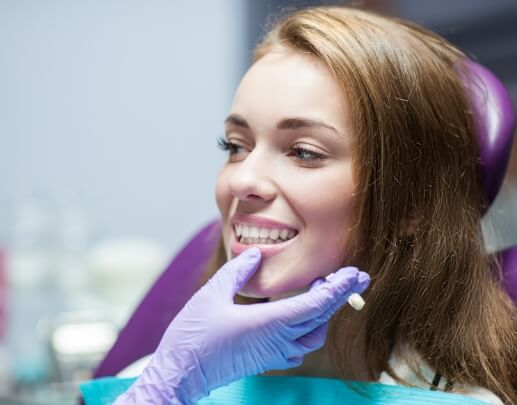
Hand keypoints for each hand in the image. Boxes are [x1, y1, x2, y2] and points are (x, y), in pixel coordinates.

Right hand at [115, 247, 369, 404]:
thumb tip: (255, 253)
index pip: (315, 305)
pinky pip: (299, 347)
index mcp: (269, 322)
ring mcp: (274, 354)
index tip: (355, 274)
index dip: (338, 288)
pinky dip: (309, 330)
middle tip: (354, 276)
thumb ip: (237, 270)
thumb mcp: (212, 293)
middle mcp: (277, 340)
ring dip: (324, 313)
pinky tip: (301, 318)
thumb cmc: (193, 335)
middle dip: (340, 296)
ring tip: (323, 292)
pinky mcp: (267, 361)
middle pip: (320, 318)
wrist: (181, 373)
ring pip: (314, 335)